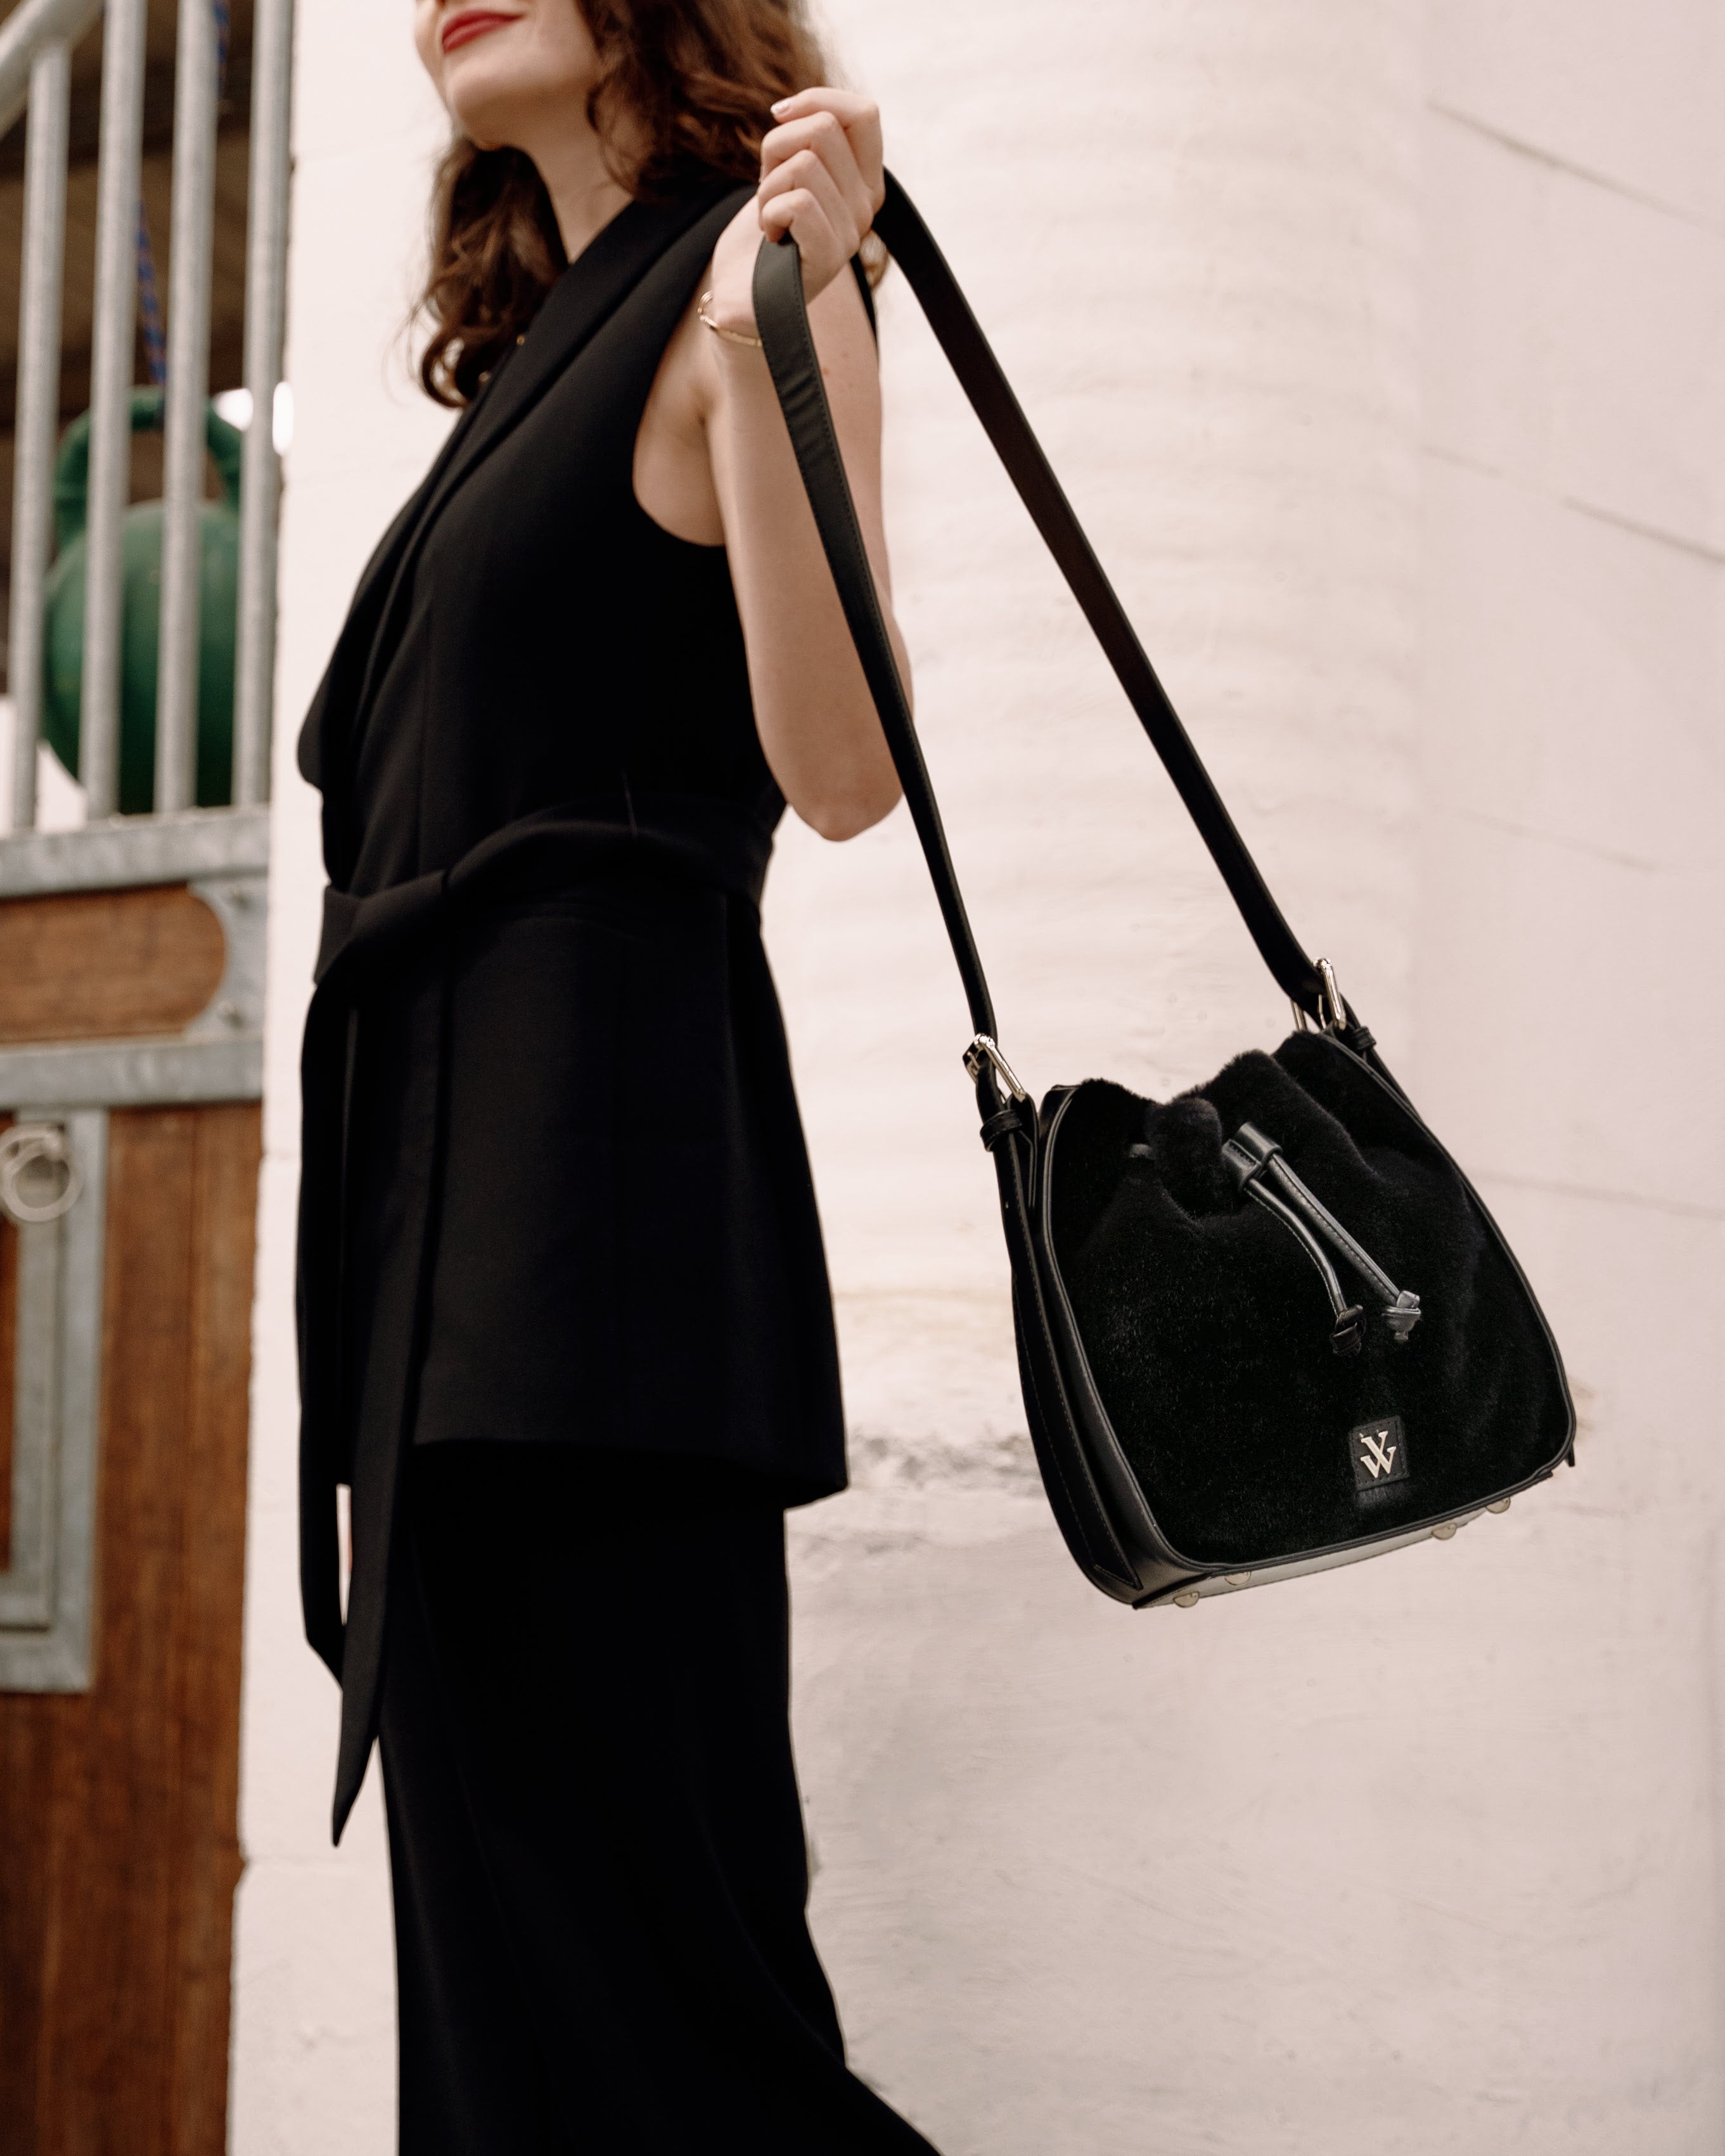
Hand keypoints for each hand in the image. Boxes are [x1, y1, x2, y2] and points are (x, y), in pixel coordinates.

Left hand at [705, 88, 883, 340]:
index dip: (817, 100)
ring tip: (771, 217)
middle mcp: (867, 206)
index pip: (864, 113)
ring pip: (804, 164)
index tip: (779, 117)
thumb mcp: (785, 171)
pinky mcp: (829, 258)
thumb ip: (804, 139)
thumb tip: (789, 110)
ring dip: (769, 185)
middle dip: (778, 147)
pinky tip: (771, 237)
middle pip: (824, 129)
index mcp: (864, 181)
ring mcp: (852, 234)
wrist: (746, 298)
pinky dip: (768, 213)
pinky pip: (797, 202)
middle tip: (771, 187)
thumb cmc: (764, 234)